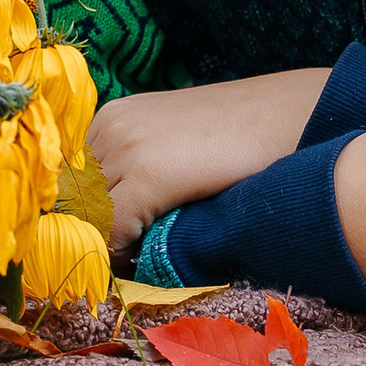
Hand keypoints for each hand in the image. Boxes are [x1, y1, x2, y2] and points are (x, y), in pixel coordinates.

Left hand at [91, 67, 329, 248]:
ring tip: (141, 251)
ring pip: (89, 217)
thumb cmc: (243, 133)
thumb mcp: (175, 140)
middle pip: (74, 201)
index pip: (70, 183)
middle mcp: (110, 125)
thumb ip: (137, 166)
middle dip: (95, 232)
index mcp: (112, 115)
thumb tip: (108, 220)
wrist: (295, 112)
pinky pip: (111, 230)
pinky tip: (153, 250)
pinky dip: (124, 252)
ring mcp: (127, 147)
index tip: (111, 239)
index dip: (86, 217)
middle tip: (126, 254)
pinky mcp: (149, 175)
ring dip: (110, 242)